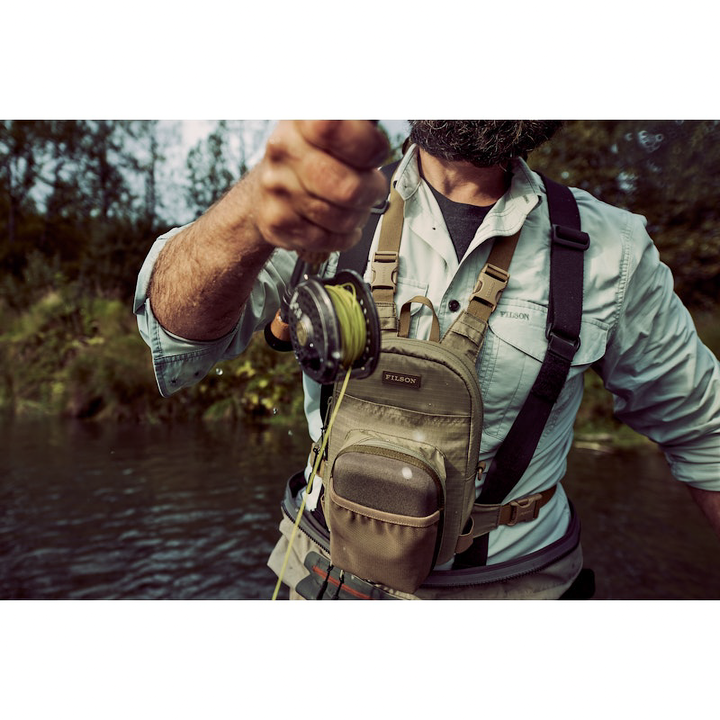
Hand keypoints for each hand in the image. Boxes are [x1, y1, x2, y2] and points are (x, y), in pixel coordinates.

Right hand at [252, 120, 389, 255]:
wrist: (266, 189)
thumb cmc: (310, 157)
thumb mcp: (335, 125)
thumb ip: (362, 122)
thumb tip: (402, 114)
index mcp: (303, 120)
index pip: (338, 130)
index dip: (369, 148)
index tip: (374, 155)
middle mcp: (284, 150)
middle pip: (348, 188)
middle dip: (371, 193)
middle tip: (371, 188)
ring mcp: (278, 188)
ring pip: (341, 219)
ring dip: (357, 216)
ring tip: (351, 207)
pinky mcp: (277, 222)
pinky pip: (327, 240)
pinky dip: (342, 237)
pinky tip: (337, 225)